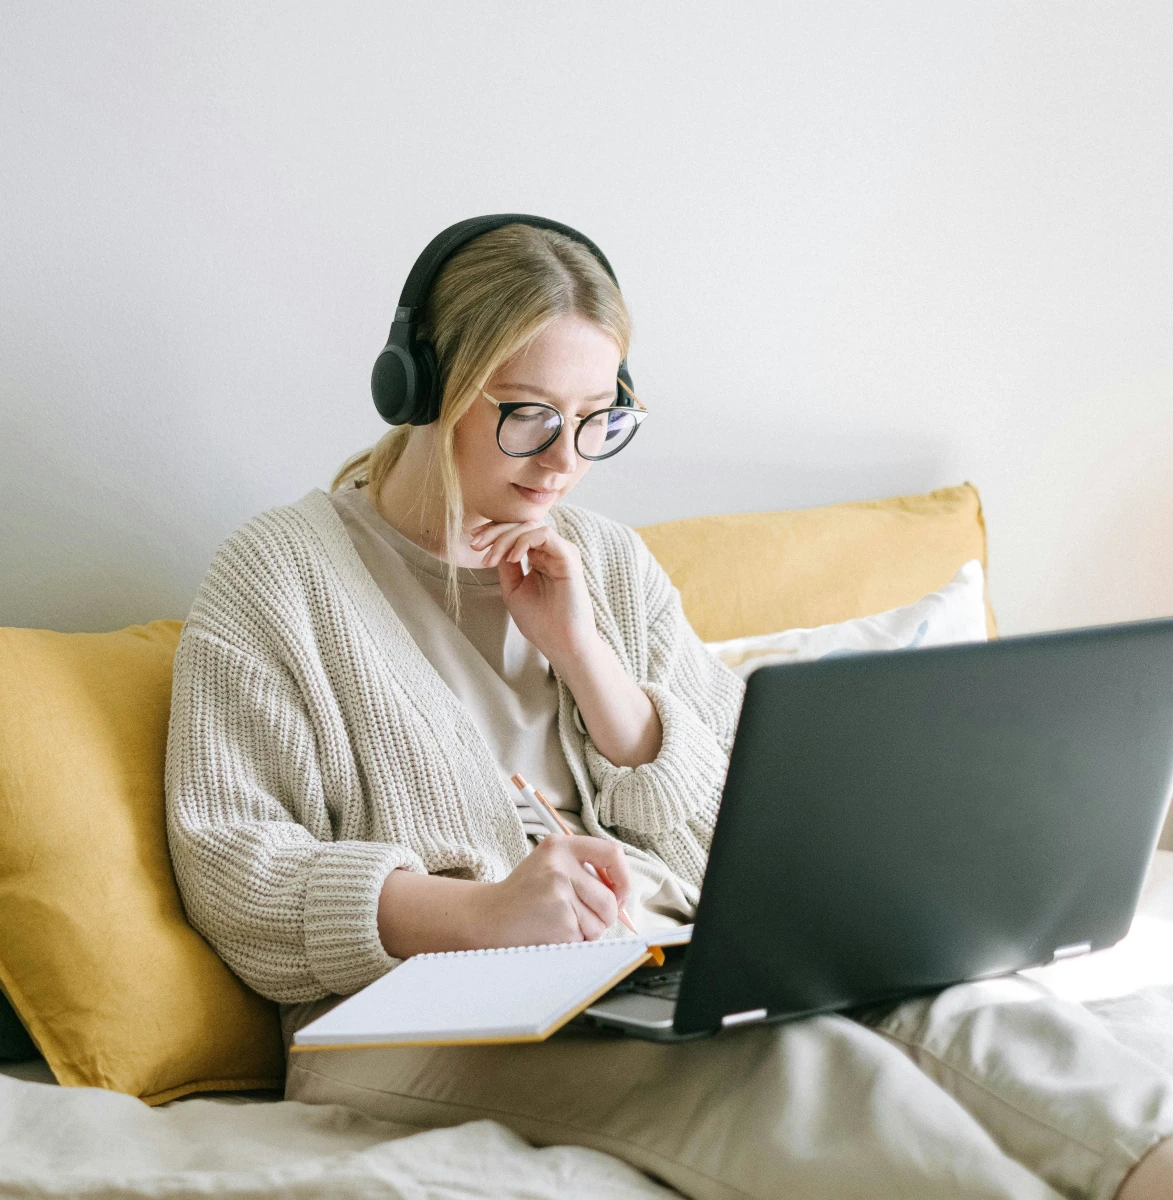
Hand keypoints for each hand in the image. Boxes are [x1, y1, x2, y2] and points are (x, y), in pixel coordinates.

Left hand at [469, 520, 598, 667]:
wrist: (560, 643)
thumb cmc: (540, 622)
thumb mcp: (513, 589)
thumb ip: (506, 566)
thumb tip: (494, 544)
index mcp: (540, 558)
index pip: (517, 533)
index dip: (494, 532)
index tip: (473, 542)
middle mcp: (552, 552)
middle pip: (521, 525)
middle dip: (494, 531)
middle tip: (475, 545)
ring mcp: (561, 552)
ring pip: (531, 526)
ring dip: (505, 538)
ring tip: (490, 558)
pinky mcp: (568, 557)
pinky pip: (544, 535)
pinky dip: (523, 541)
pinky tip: (511, 558)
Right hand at [483, 835, 632, 945]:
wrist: (489, 917)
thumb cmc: (524, 894)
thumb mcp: (550, 865)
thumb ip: (584, 870)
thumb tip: (623, 894)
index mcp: (560, 846)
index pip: (612, 853)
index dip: (623, 877)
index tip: (619, 893)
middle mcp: (560, 866)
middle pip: (610, 898)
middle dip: (604, 916)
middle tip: (580, 917)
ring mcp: (559, 894)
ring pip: (600, 922)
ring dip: (587, 931)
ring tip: (560, 923)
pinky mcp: (560, 921)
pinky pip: (585, 938)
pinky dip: (574, 942)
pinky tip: (552, 932)